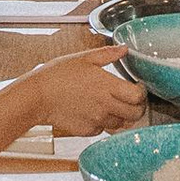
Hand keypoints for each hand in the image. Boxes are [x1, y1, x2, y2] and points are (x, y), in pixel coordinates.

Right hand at [27, 49, 143, 133]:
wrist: (37, 96)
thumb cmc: (57, 75)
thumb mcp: (83, 58)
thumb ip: (108, 54)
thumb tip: (124, 49)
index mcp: (107, 86)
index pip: (138, 97)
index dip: (142, 93)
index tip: (138, 87)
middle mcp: (105, 106)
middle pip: (135, 114)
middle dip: (137, 107)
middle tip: (131, 100)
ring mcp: (97, 120)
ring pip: (121, 124)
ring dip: (121, 116)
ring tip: (112, 105)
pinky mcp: (87, 130)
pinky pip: (103, 129)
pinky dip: (103, 123)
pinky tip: (94, 112)